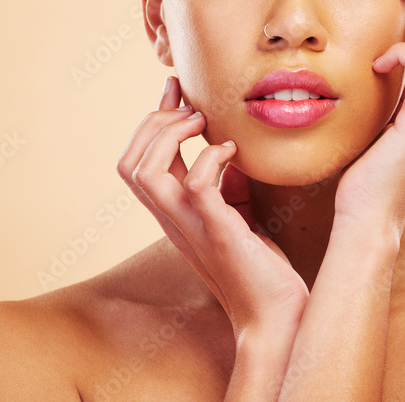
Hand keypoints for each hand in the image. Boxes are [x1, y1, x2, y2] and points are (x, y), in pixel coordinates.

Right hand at [116, 77, 308, 338]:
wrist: (275, 315)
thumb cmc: (259, 269)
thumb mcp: (237, 217)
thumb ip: (225, 185)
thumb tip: (228, 147)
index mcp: (172, 213)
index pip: (136, 161)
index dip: (151, 119)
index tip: (175, 88)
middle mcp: (172, 219)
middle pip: (129, 162)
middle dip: (155, 121)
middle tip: (194, 108)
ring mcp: (190, 226)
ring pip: (145, 172)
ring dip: (171, 136)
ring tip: (204, 123)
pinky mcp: (218, 232)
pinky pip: (196, 185)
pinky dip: (211, 158)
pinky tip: (234, 152)